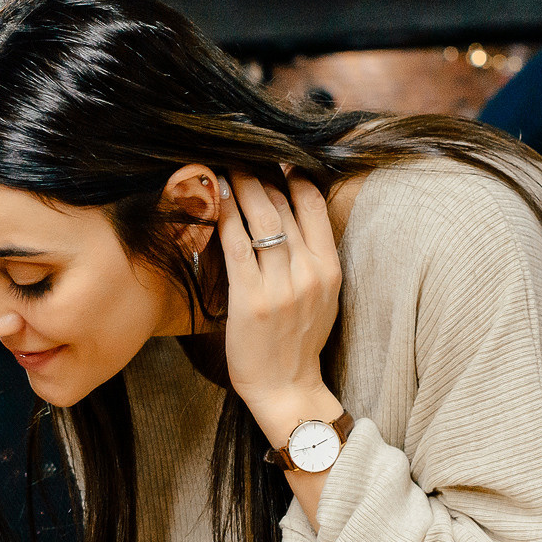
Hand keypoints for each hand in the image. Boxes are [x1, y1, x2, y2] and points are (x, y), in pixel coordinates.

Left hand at [217, 172, 345, 442]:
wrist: (288, 389)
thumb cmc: (299, 342)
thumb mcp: (322, 296)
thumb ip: (312, 257)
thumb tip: (292, 216)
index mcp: (329, 267)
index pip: (313, 202)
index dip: (290, 174)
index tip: (272, 158)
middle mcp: (309, 271)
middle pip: (282, 204)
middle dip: (258, 173)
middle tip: (238, 152)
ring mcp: (280, 286)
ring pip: (260, 218)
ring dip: (239, 185)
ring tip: (223, 166)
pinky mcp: (250, 300)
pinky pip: (235, 246)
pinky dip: (223, 217)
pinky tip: (212, 200)